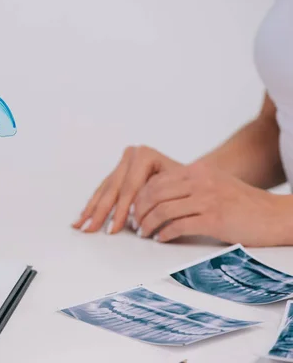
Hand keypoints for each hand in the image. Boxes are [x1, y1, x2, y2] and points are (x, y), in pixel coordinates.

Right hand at [72, 146, 181, 233]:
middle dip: (101, 212)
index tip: (114, 228)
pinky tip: (84, 215)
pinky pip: (103, 189)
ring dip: (92, 209)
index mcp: (144, 156)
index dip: (120, 210)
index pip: (129, 188)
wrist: (193, 176)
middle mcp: (131, 156)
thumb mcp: (174, 191)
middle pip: (113, 189)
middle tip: (91, 228)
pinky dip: (94, 204)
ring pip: (105, 190)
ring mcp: (122, 162)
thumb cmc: (187, 185)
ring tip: (82, 225)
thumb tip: (133, 218)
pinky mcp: (118, 171)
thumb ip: (153, 201)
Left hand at [133, 162, 292, 245]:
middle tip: (134, 223)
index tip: (133, 209)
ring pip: (162, 210)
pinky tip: (161, 238)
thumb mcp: (213, 183)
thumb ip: (189, 186)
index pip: (157, 181)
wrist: (275, 215)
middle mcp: (200, 181)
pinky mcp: (214, 219)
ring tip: (144, 233)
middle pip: (154, 194)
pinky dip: (164, 234)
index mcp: (198, 171)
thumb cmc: (242, 204)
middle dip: (139, 211)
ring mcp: (207, 199)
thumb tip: (157, 198)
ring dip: (148, 224)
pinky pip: (178, 226)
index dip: (140, 196)